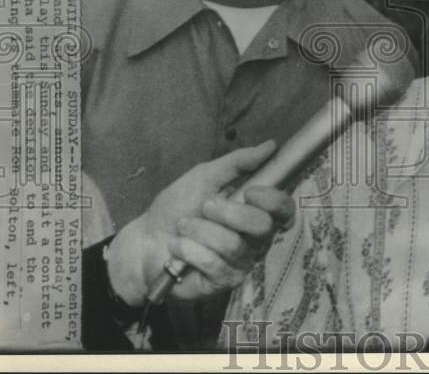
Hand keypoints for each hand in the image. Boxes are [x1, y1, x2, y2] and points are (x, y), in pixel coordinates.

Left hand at [106, 140, 295, 305]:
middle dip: (228, 213)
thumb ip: (238, 162)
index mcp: (255, 212)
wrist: (143, 240)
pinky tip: (178, 249)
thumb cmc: (176, 208)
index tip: (249, 191)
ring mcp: (240, 262)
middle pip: (263, 226)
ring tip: (184, 227)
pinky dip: (189, 250)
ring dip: (201, 230)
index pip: (284, 209)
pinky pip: (214, 263)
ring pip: (234, 244)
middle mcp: (254, 239)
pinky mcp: (222, 282)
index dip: (273, 200)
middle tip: (205, 207)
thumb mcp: (205, 176)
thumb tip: (271, 145)